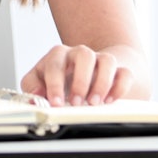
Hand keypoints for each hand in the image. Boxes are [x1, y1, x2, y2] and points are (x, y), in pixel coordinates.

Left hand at [20, 44, 136, 106]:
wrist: (83, 74)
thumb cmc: (58, 80)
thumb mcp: (39, 82)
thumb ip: (32, 87)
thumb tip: (36, 95)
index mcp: (58, 56)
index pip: (55, 64)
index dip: (55, 85)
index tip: (56, 104)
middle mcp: (80, 54)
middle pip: (84, 55)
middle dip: (80, 81)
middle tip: (76, 103)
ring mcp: (101, 60)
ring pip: (107, 60)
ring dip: (101, 83)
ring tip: (94, 103)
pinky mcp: (118, 71)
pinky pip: (124, 73)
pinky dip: (119, 87)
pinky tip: (110, 101)